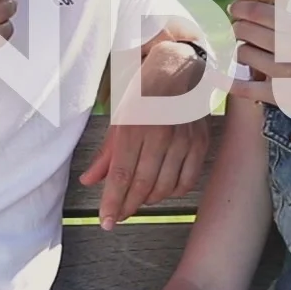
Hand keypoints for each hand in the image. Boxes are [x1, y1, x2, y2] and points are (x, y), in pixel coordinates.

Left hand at [81, 43, 210, 228]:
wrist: (179, 67)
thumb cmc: (143, 92)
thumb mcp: (118, 117)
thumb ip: (106, 153)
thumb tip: (90, 181)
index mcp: (134, 126)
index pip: (122, 175)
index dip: (113, 203)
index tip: (106, 222)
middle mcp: (160, 134)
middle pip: (142, 185)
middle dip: (127, 206)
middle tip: (117, 217)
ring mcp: (183, 139)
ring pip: (165, 186)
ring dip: (148, 199)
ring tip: (136, 200)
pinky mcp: (200, 143)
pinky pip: (188, 180)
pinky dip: (173, 191)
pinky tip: (162, 189)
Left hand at [226, 0, 290, 130]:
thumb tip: (257, 10)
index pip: (259, 12)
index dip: (240, 7)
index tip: (234, 8)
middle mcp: (290, 49)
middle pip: (245, 31)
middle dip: (239, 29)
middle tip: (241, 32)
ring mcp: (282, 73)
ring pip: (242, 54)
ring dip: (242, 53)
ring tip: (252, 55)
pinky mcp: (276, 95)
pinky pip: (241, 86)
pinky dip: (225, 81)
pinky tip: (216, 76)